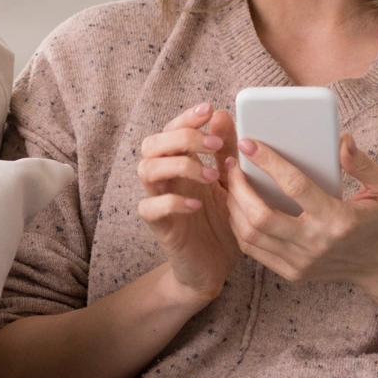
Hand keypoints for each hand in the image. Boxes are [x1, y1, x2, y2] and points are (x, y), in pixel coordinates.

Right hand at [137, 103, 241, 302]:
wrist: (214, 268)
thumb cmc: (222, 224)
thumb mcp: (232, 184)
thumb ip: (226, 153)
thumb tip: (223, 115)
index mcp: (182, 164)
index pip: (171, 130)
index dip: (185, 117)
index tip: (209, 109)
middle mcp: (167, 179)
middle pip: (152, 144)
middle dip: (182, 137)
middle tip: (214, 145)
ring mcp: (160, 201)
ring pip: (146, 170)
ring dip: (179, 166)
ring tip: (211, 176)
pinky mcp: (160, 227)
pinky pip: (150, 208)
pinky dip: (172, 202)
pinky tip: (197, 205)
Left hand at [226, 133, 377, 314]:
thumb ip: (363, 164)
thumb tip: (341, 141)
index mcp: (339, 220)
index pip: (295, 187)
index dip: (268, 163)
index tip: (249, 144)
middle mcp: (316, 244)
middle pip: (260, 217)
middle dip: (238, 187)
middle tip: (233, 165)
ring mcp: (301, 262)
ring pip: (250, 235)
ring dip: (234, 206)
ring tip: (232, 183)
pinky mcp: (292, 273)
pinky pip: (253, 250)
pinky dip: (240, 226)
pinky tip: (239, 206)